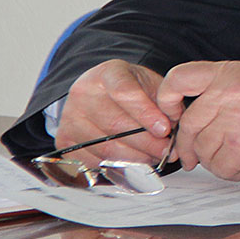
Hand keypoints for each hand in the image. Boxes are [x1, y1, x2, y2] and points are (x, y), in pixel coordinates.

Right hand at [53, 61, 174, 163]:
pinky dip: (117, 166)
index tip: (165, 128)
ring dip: (135, 157)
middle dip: (147, 142)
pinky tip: (134, 162)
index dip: (146, 113)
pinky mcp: (64, 140)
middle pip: (115, 124)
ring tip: (154, 157)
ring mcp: (70, 117)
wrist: (100, 95)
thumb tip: (175, 124)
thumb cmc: (130, 90)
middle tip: (167, 151)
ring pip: (106, 147)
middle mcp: (83, 93)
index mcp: (107, 73)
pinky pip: (93, 160)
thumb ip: (164, 101)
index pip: (124, 92)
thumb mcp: (151, 84)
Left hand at [155, 61, 239, 180]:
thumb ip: (226, 93)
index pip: (179, 78)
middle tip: (198, 158)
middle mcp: (229, 92)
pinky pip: (219, 168)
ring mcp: (233, 119)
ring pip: (203, 150)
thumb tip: (190, 117)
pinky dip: (234, 173)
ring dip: (219, 160)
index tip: (173, 118)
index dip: (167, 100)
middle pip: (189, 124)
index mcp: (234, 72)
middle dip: (191, 147)